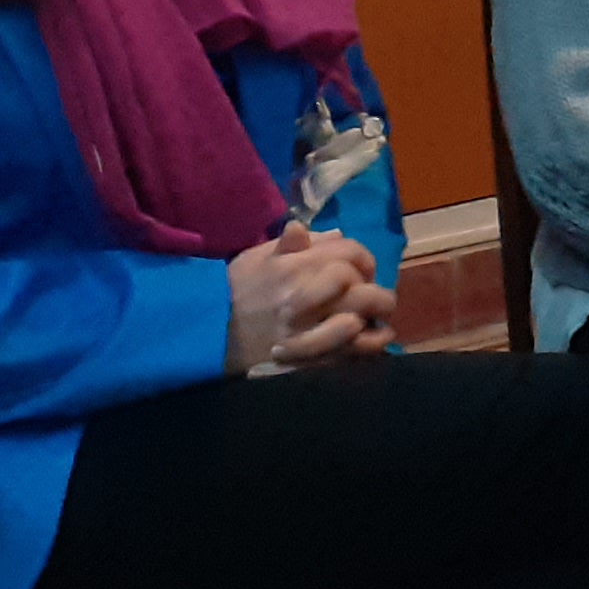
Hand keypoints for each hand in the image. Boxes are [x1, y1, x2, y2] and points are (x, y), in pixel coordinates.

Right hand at [226, 220, 389, 372]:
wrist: (208, 331)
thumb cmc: (235, 289)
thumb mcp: (258, 256)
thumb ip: (293, 243)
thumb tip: (329, 233)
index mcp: (294, 265)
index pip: (347, 252)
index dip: (363, 257)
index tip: (362, 267)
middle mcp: (304, 295)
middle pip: (358, 284)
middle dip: (374, 285)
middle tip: (373, 291)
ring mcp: (306, 328)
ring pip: (358, 316)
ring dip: (377, 313)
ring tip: (379, 314)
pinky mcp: (307, 355)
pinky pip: (349, 350)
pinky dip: (370, 342)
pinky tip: (378, 336)